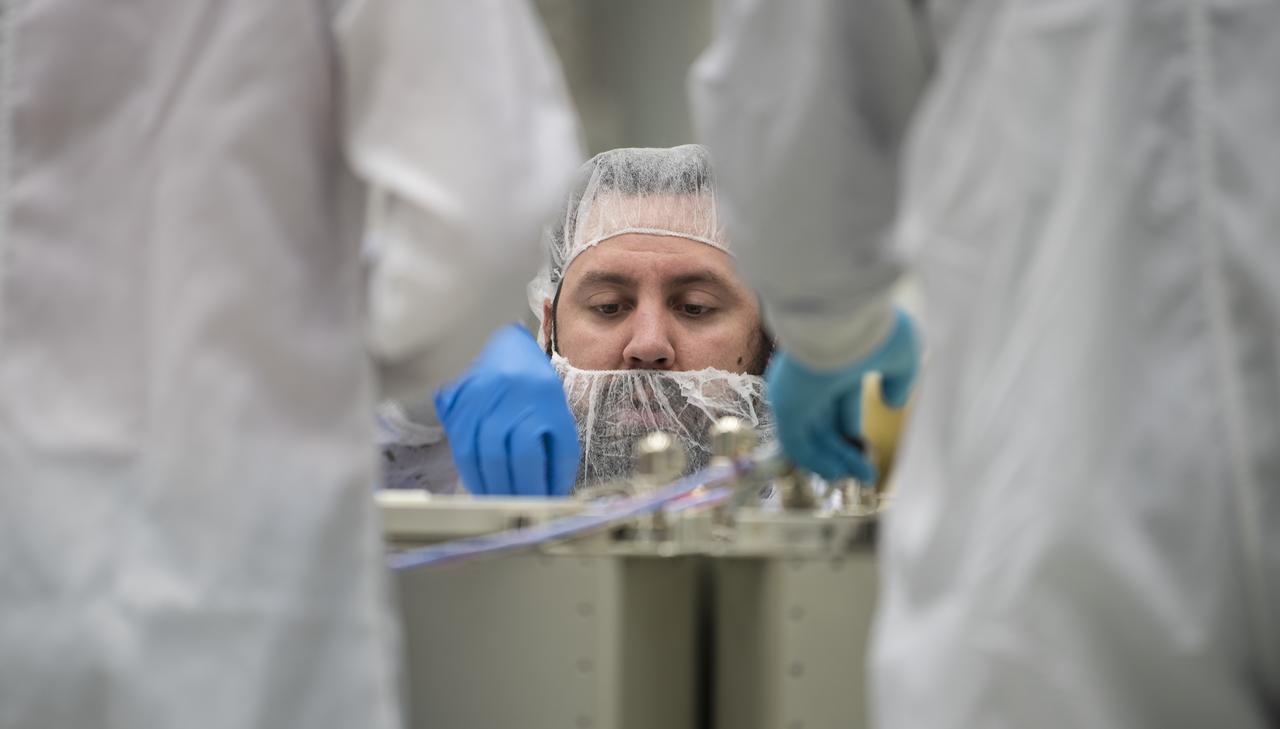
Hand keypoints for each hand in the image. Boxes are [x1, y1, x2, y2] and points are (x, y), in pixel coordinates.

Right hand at [435, 324, 579, 495]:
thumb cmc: (534, 389)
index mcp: (543, 395)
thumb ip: (557, 454)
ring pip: (480, 454)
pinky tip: (481, 486)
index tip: (545, 505)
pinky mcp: (456, 403)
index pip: (542, 451)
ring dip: (491, 488)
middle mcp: (510, 393)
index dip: (542, 485)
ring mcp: (479, 397)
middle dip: (516, 491)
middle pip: (509, 455)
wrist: (501, 346)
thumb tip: (551, 497)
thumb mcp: (556, 414)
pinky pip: (460, 448)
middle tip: (521, 512)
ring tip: (501, 504)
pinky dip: (471, 474)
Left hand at [766, 308, 919, 481]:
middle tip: (864, 473)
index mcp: (837, 364)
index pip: (841, 403)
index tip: (867, 451)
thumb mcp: (901, 355)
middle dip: (844, 450)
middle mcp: (813, 378)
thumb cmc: (873, 329)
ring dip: (832, 460)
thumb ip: (900, 379)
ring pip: (811, 434)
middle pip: (824, 422)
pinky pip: (796, 440)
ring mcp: (797, 390)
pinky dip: (813, 460)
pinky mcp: (786, 402)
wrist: (845, 316)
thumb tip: (894, 401)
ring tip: (854, 478)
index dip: (852, 429)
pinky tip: (834, 473)